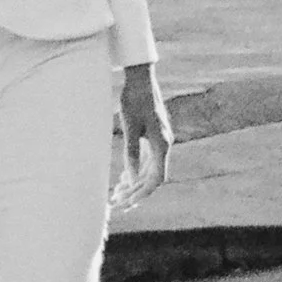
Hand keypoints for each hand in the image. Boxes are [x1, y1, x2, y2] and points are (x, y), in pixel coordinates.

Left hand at [110, 61, 172, 214]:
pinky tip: (123, 178)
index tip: (129, 203)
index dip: (143, 193)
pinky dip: (135, 171)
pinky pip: (146, 160)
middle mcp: (164, 145)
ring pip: (149, 170)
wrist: (140, 78)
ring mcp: (159, 141)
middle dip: (135, 192)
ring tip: (117, 195)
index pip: (157, 178)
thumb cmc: (134, 99)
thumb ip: (132, 153)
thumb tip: (132, 178)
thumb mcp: (130, 126)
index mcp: (161, 144)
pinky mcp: (153, 136)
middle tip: (117, 204)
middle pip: (152, 177)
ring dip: (134, 183)